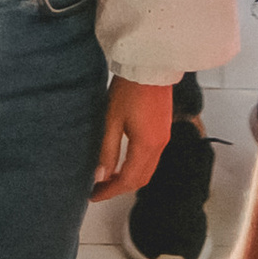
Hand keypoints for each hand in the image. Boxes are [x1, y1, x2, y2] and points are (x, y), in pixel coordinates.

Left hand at [93, 76, 174, 195]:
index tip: (93, 195)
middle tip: (99, 188)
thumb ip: (107, 150)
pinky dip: (137, 166)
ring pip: (148, 170)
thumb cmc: (129, 88)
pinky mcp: (163, 129)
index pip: (128, 180)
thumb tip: (100, 176)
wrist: (150, 63)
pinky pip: (152, 158)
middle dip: (120, 188)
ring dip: (129, 178)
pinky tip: (123, 161)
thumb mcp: (112, 119)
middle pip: (141, 179)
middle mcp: (159, 145)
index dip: (110, 191)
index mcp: (147, 145)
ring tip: (108, 177)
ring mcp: (164, 137)